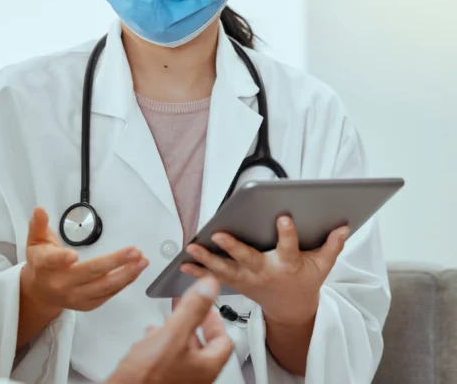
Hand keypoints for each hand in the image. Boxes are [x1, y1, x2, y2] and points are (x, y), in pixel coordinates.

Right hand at [21, 207, 148, 311]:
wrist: (41, 293)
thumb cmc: (41, 262)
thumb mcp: (35, 241)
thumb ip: (39, 225)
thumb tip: (40, 209)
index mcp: (44, 266)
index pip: (52, 262)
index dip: (61, 259)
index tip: (73, 256)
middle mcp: (60, 284)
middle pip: (89, 273)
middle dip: (114, 262)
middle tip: (134, 251)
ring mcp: (75, 297)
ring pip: (104, 286)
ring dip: (126, 274)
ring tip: (142, 261)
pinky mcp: (87, 305)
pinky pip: (108, 294)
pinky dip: (123, 283)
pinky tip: (135, 271)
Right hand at [105, 276, 232, 383]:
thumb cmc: (149, 377)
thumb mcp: (173, 334)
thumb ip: (192, 309)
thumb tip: (209, 287)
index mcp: (207, 366)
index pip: (224, 339)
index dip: (215, 319)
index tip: (206, 305)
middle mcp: (197, 375)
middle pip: (204, 344)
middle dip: (194, 322)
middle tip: (188, 308)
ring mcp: (180, 378)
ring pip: (185, 350)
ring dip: (177, 331)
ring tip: (168, 320)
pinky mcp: (163, 378)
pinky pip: (168, 357)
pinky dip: (162, 343)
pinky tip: (150, 339)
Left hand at [181, 216, 349, 325]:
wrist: (291, 310)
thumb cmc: (304, 282)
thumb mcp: (322, 266)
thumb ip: (332, 246)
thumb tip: (344, 226)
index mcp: (287, 265)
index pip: (288, 247)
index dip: (287, 233)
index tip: (283, 217)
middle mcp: (264, 271)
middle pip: (248, 258)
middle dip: (233, 246)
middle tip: (218, 233)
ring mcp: (247, 279)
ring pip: (225, 269)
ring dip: (206, 259)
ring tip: (192, 248)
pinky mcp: (236, 283)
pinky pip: (213, 278)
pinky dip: (197, 272)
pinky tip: (183, 263)